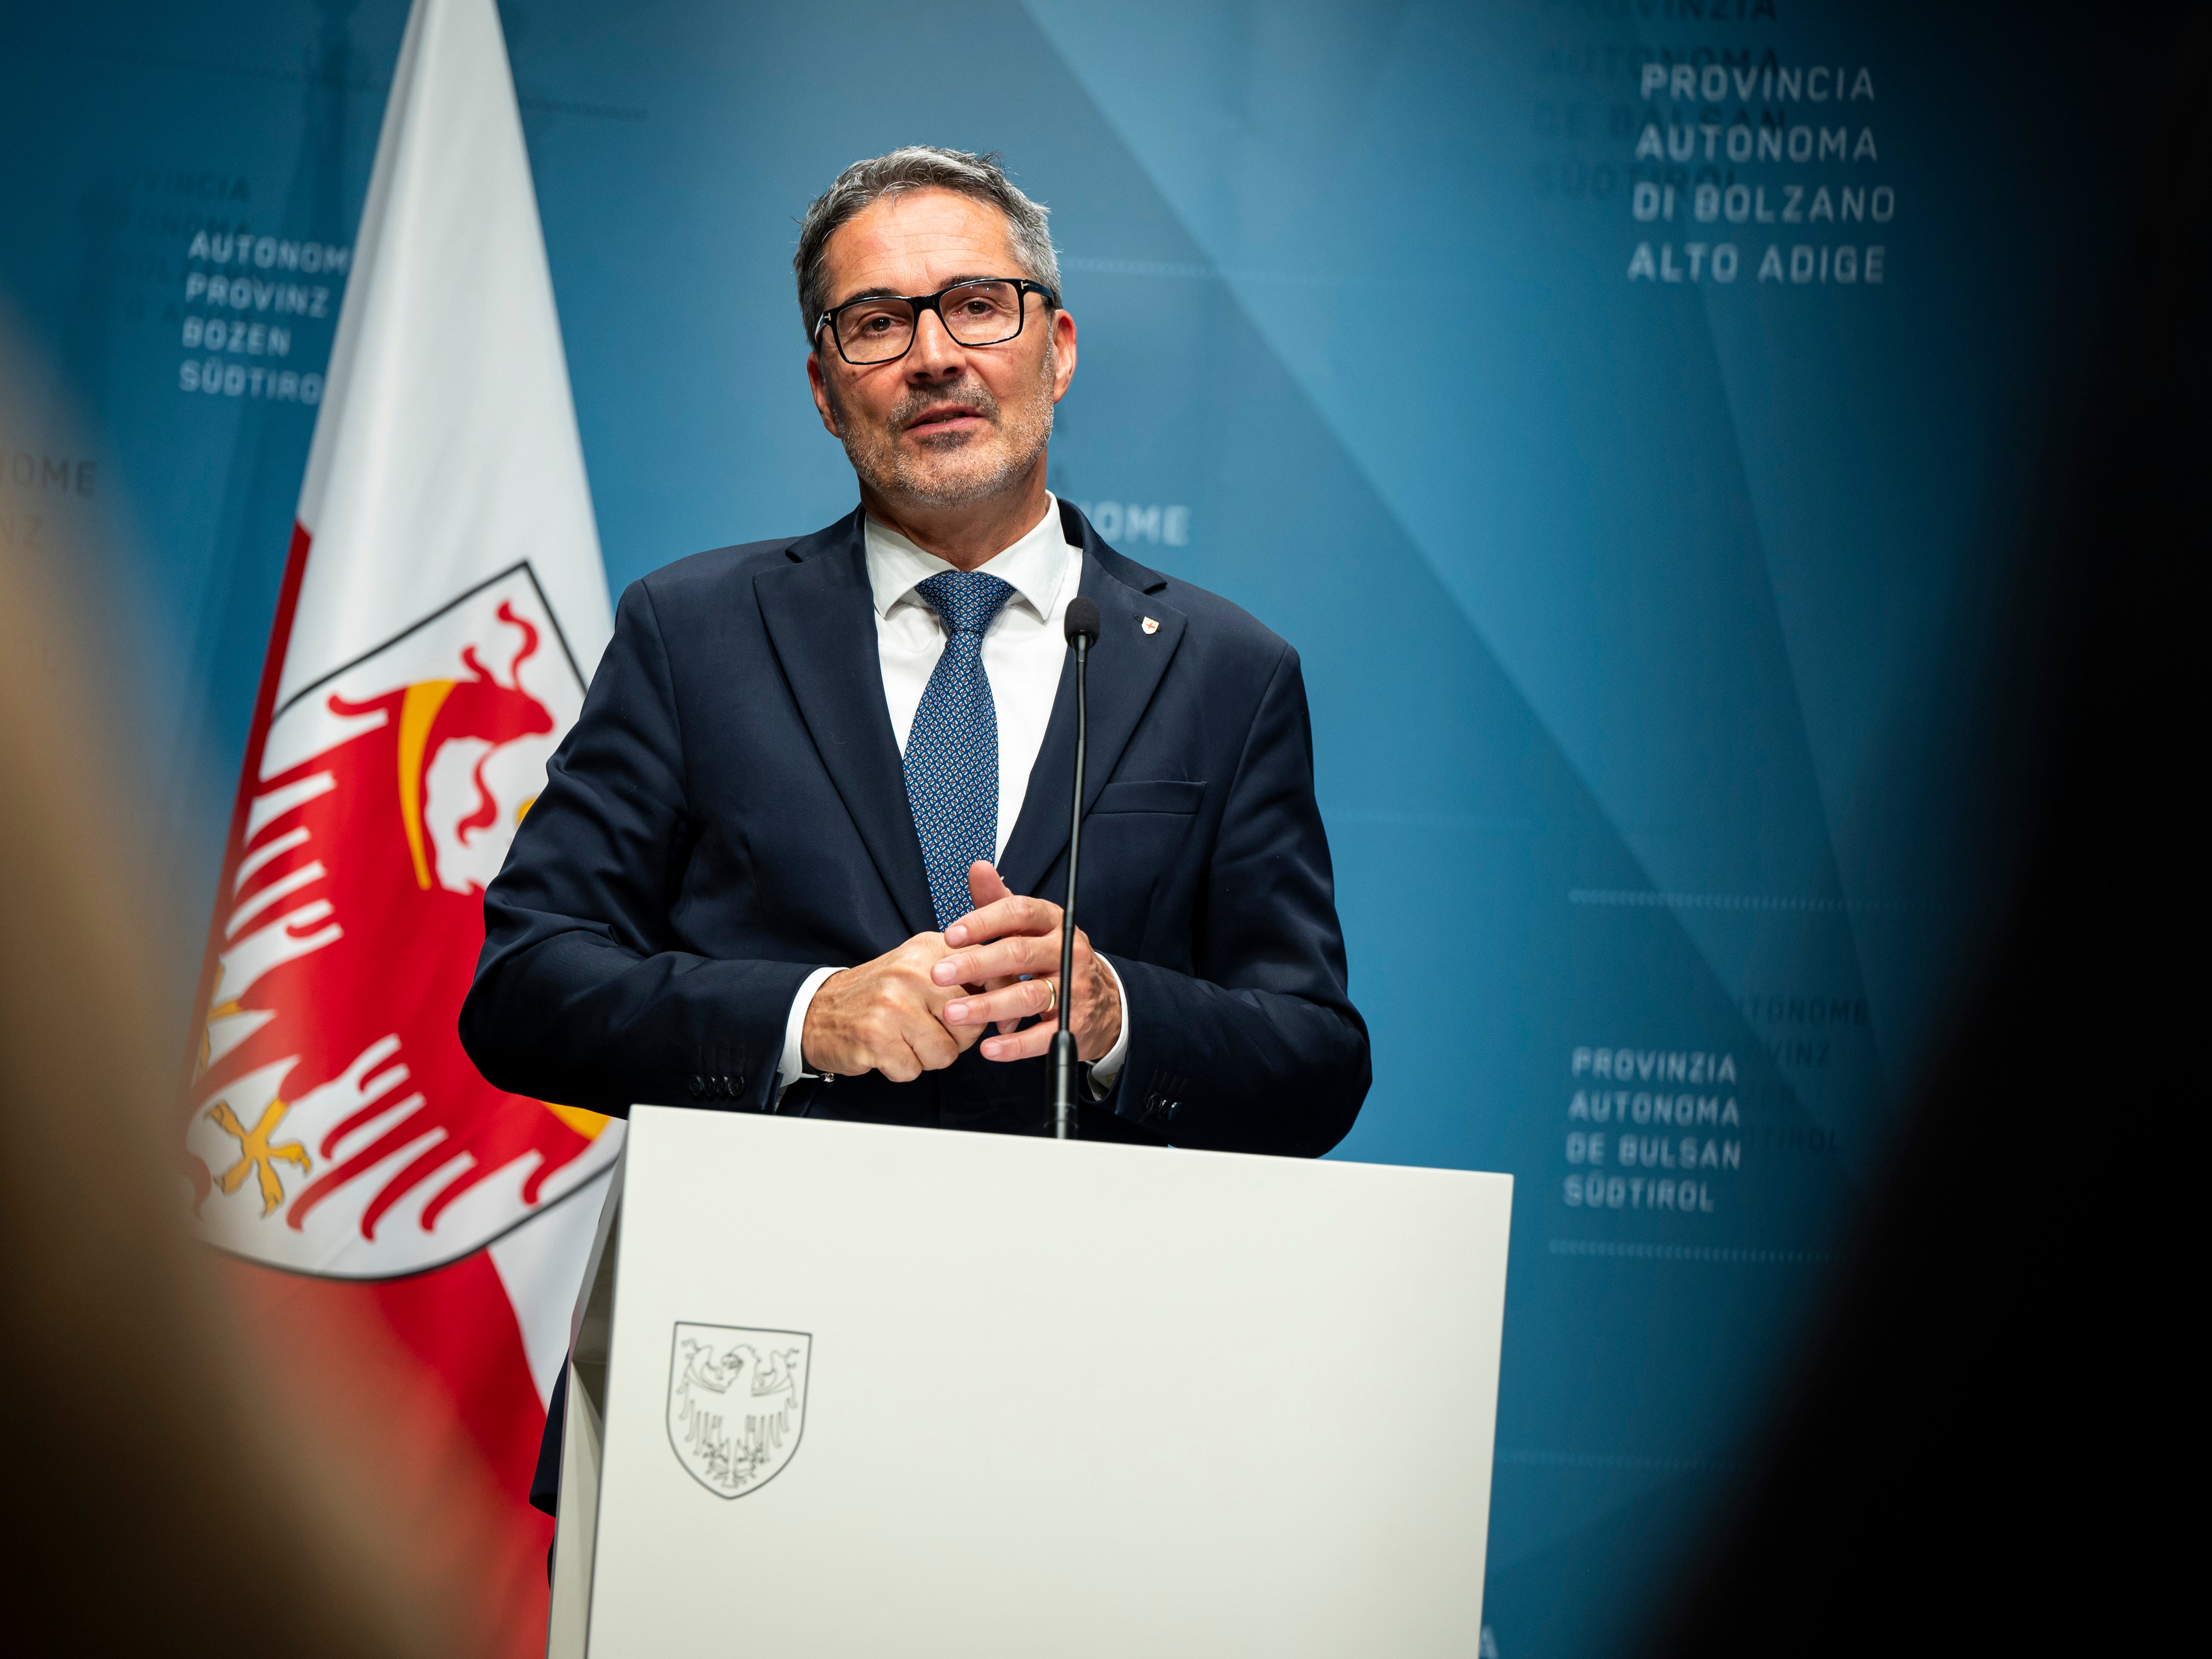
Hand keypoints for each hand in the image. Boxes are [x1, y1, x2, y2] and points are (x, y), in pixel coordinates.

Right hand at [801, 933, 981, 1081]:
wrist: (818, 1009)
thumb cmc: (880, 994)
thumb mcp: (921, 965)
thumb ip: (964, 970)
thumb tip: (1012, 993)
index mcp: (930, 949)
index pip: (989, 972)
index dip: (999, 1001)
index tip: (998, 1017)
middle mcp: (912, 972)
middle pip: (971, 1022)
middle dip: (958, 1038)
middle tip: (931, 1030)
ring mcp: (892, 1004)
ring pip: (945, 1053)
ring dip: (927, 1056)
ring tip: (905, 1039)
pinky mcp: (875, 1037)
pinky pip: (914, 1070)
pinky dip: (902, 1068)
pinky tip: (887, 1050)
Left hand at [933, 862, 1122, 1063]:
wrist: (1104, 1002)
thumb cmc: (1053, 958)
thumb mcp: (1032, 927)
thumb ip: (1000, 900)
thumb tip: (978, 867)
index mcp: (1054, 923)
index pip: (1020, 913)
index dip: (984, 921)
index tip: (951, 935)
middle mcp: (1067, 952)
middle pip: (1020, 954)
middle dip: (976, 964)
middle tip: (938, 974)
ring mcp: (1074, 989)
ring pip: (1028, 995)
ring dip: (987, 1006)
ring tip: (952, 1012)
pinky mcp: (1075, 1024)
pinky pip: (1042, 1036)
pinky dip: (1014, 1045)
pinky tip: (987, 1048)